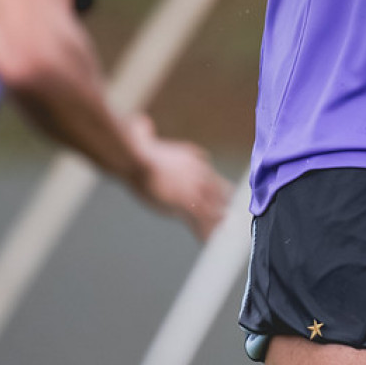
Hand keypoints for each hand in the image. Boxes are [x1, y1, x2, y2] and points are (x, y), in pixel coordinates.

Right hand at [128, 116, 230, 239]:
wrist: (138, 159)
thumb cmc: (138, 149)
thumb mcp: (147, 137)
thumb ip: (149, 134)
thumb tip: (142, 122)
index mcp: (194, 161)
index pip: (213, 177)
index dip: (218, 189)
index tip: (221, 198)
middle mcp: (201, 174)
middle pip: (220, 193)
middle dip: (223, 205)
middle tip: (227, 217)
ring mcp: (197, 190)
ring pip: (214, 209)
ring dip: (217, 221)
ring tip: (222, 233)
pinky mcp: (188, 204)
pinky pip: (202, 223)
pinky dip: (206, 233)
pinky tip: (209, 242)